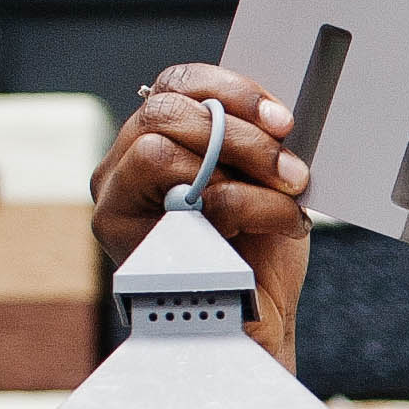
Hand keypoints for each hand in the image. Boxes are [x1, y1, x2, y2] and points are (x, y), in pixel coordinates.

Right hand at [94, 65, 311, 363]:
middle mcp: (122, 169)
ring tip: (289, 194)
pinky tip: (284, 224)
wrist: (259, 324)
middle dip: (240, 132)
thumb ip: (252, 140)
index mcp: (152, 141)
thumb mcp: (261, 180)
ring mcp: (117, 206)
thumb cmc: (257, 254)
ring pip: (161, 149)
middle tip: (291, 164)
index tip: (282, 117)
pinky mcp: (129, 242)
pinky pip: (192, 198)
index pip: (174, 84)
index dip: (229, 88)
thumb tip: (273, 110)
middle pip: (162, 111)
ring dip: (244, 166)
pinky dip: (252, 205)